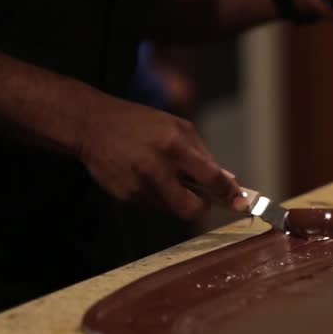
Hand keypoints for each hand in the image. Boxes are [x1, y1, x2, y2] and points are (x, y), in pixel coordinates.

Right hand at [75, 98, 240, 219]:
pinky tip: (144, 176)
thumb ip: (203, 155)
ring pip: (172, 209)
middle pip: (191, 209)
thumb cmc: (140, 123)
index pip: (211, 178)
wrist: (91, 125)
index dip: (229, 193)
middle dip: (201, 207)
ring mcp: (138, 186)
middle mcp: (156, 169)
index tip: (241, 202)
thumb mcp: (177, 127)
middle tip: (202, 197)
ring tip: (162, 175)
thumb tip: (228, 180)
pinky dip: (156, 196)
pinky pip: (152, 206)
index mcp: (174, 146)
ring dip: (176, 198)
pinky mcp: (124, 196)